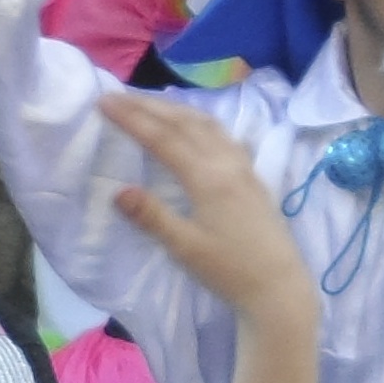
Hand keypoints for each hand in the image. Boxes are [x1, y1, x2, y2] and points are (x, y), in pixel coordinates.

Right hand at [103, 93, 317, 323]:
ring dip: (177, 109)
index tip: (105, 102)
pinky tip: (197, 126)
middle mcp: (227, 163)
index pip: (163, 139)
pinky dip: (201, 122)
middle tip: (119, 95)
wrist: (278, 287)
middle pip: (185, 123)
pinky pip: (224, 136)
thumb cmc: (229, 271)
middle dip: (150, 106)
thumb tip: (119, 191)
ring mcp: (244, 167)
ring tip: (152, 103)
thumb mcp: (185, 248)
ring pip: (208, 125)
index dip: (132, 119)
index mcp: (208, 178)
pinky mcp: (253, 177)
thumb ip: (153, 217)